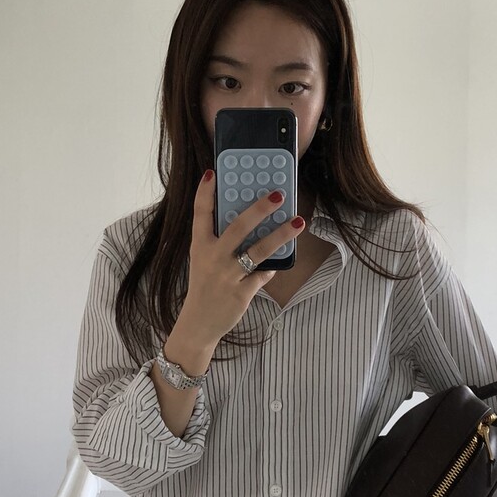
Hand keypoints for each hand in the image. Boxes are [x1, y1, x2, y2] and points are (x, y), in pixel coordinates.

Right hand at [178, 170, 304, 344]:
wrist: (198, 324)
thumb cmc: (204, 286)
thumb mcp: (204, 261)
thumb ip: (220, 242)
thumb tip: (251, 221)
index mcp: (200, 246)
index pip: (200, 214)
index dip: (205, 192)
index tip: (212, 173)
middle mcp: (213, 258)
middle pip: (238, 227)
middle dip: (259, 209)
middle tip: (278, 194)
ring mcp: (228, 275)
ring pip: (259, 250)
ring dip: (281, 235)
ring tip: (298, 223)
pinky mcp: (241, 292)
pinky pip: (264, 274)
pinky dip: (273, 267)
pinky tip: (282, 259)